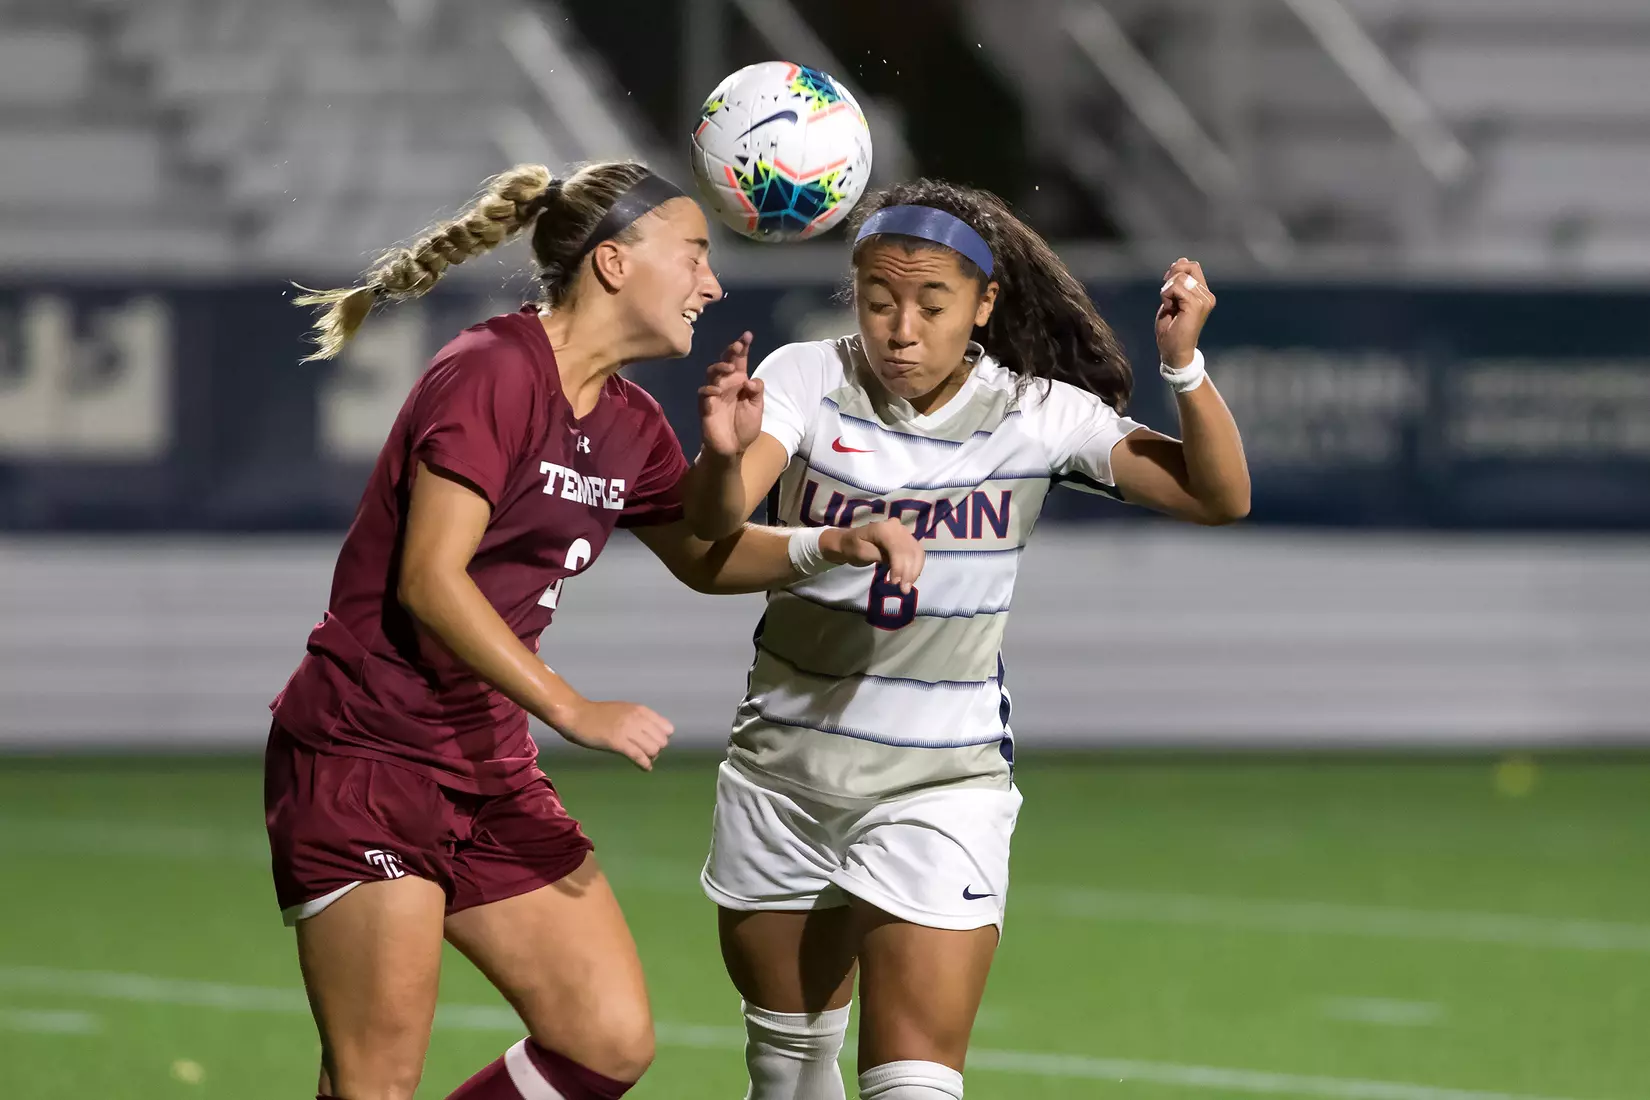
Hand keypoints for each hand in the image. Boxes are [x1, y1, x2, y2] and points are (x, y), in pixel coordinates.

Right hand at [552, 698, 673, 770]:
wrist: (577, 715)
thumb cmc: (598, 715)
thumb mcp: (624, 711)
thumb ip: (639, 720)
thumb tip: (651, 735)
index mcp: (640, 710)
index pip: (667, 728)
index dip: (661, 738)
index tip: (652, 743)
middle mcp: (637, 719)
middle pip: (662, 741)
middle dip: (657, 750)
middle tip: (646, 754)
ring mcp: (628, 730)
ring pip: (653, 749)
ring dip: (650, 758)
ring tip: (642, 760)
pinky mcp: (617, 742)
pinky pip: (639, 756)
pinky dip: (644, 765)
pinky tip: (644, 768)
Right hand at [697, 332, 761, 458]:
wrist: (733, 448)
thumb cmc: (745, 427)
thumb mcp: (757, 408)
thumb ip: (756, 392)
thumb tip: (749, 379)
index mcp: (740, 381)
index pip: (740, 360)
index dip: (742, 347)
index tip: (747, 335)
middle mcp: (726, 383)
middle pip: (725, 362)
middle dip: (730, 351)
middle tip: (737, 345)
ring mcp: (714, 393)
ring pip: (712, 373)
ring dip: (719, 367)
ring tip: (729, 368)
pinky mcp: (706, 406)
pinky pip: (704, 393)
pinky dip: (709, 389)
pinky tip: (716, 390)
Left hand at [822, 518, 925, 592]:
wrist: (850, 541)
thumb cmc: (853, 547)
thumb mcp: (862, 552)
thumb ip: (880, 556)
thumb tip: (897, 565)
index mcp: (884, 528)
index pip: (898, 548)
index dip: (899, 567)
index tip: (895, 583)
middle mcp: (897, 527)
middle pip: (910, 550)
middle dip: (909, 572)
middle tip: (904, 590)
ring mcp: (903, 532)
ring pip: (917, 552)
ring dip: (914, 570)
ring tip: (907, 586)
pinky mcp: (906, 539)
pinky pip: (916, 553)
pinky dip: (915, 566)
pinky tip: (910, 578)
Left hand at [1155, 258, 1215, 368]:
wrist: (1174, 350)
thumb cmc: (1172, 329)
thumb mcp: (1173, 299)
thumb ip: (1178, 280)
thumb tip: (1182, 260)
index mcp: (1203, 293)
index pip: (1193, 267)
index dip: (1176, 269)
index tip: (1167, 284)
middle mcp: (1207, 295)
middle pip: (1188, 267)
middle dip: (1171, 276)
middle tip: (1166, 295)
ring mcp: (1204, 300)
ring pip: (1180, 277)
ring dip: (1167, 290)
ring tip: (1169, 306)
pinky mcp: (1196, 305)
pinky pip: (1176, 287)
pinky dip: (1166, 295)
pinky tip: (1169, 308)